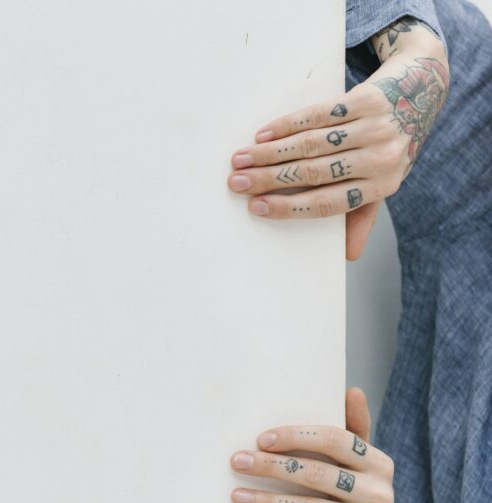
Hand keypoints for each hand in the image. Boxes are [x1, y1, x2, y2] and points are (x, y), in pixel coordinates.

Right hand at [226, 16, 448, 260]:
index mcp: (383, 185)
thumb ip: (363, 214)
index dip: (289, 207)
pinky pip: (319, 115)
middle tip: (237, 183)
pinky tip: (263, 135)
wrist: (422, 89)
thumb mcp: (384, 180)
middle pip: (314, 173)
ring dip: (269, 153)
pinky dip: (287, 125)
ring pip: (311, 144)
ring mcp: (375, 127)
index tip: (256, 207)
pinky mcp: (366, 99)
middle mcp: (382, 157)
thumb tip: (349, 256)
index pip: (328, 203)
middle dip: (269, 179)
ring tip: (241, 159)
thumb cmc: (393, 144)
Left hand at [229, 388, 405, 502]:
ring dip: (269, 501)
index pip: (335, 440)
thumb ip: (353, 428)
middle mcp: (379, 491)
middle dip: (272, 467)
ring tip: (237, 496)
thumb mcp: (361, 461)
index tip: (260, 440)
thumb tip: (352, 390)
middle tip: (238, 462)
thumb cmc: (357, 491)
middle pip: (318, 473)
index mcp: (378, 461)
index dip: (296, 437)